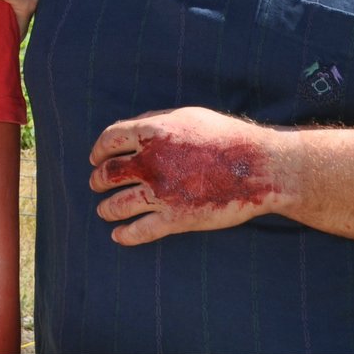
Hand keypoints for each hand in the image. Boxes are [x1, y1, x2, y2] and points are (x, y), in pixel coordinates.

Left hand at [88, 106, 285, 245]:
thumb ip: (156, 122)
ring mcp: (162, 193)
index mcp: (152, 133)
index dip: (98, 150)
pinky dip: (125, 235)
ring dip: (106, 209)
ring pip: (117, 205)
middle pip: (109, 173)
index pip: (109, 140)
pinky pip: (140, 231)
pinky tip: (118, 236)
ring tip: (103, 211)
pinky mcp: (177, 219)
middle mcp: (151, 162)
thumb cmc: (225, 137)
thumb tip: (131, 132)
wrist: (258, 167)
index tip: (96, 157)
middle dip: (98, 179)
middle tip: (96, 183)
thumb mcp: (187, 117)